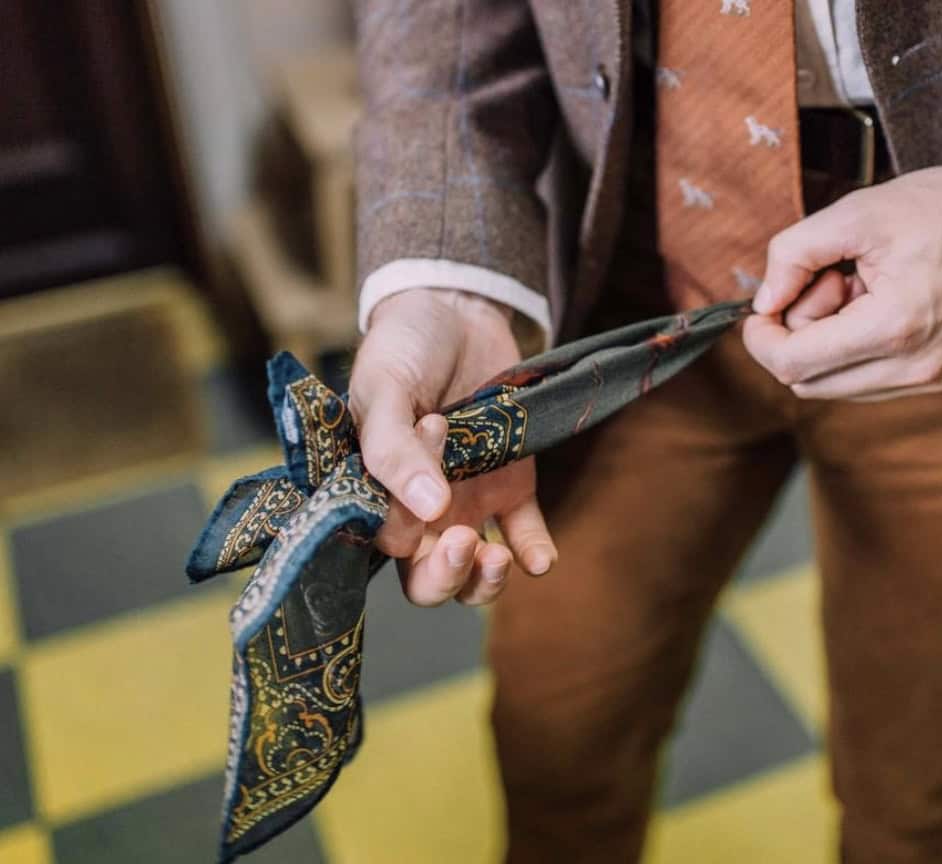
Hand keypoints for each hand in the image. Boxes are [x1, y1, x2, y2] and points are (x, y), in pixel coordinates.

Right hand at [349, 288, 555, 605]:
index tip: (426, 448)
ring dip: (485, 581)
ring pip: (473, 570)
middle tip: (465, 544)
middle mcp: (419, 508)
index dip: (404, 523)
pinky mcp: (511, 486)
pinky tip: (540, 558)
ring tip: (498, 559)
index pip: (385, 540)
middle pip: (425, 578)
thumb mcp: (384, 387)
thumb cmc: (404, 346)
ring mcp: (467, 501)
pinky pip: (522, 534)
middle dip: (444, 577)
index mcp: (374, 490)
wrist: (457, 308)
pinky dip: (533, 552)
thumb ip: (392, 448)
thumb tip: (427, 509)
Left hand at [743, 150, 941, 400]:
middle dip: (800, 333)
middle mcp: (917, 368)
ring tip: (861, 288)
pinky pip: (869, 382)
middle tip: (830, 279)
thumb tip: (763, 301)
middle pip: (808, 382)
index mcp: (894, 328)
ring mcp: (934, 380)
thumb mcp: (856, 212)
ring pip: (836, 386)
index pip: (793, 365)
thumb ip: (794, 253)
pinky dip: (857, 349)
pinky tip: (881, 304)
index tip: (761, 309)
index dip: (762, 339)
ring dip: (830, 342)